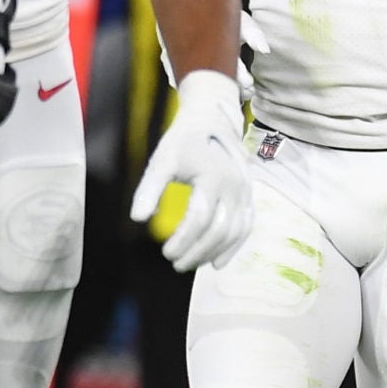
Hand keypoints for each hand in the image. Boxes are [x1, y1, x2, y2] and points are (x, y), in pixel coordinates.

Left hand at [132, 70, 254, 272]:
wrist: (212, 123)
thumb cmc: (182, 143)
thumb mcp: (162, 161)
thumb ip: (149, 189)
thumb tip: (137, 219)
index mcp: (214, 178)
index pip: (200, 219)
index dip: (183, 239)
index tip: (164, 251)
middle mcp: (235, 187)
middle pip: (219, 230)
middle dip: (197, 251)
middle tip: (175, 264)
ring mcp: (246, 193)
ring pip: (235, 232)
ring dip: (213, 252)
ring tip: (191, 264)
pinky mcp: (249, 198)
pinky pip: (246, 227)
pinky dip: (233, 247)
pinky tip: (217, 263)